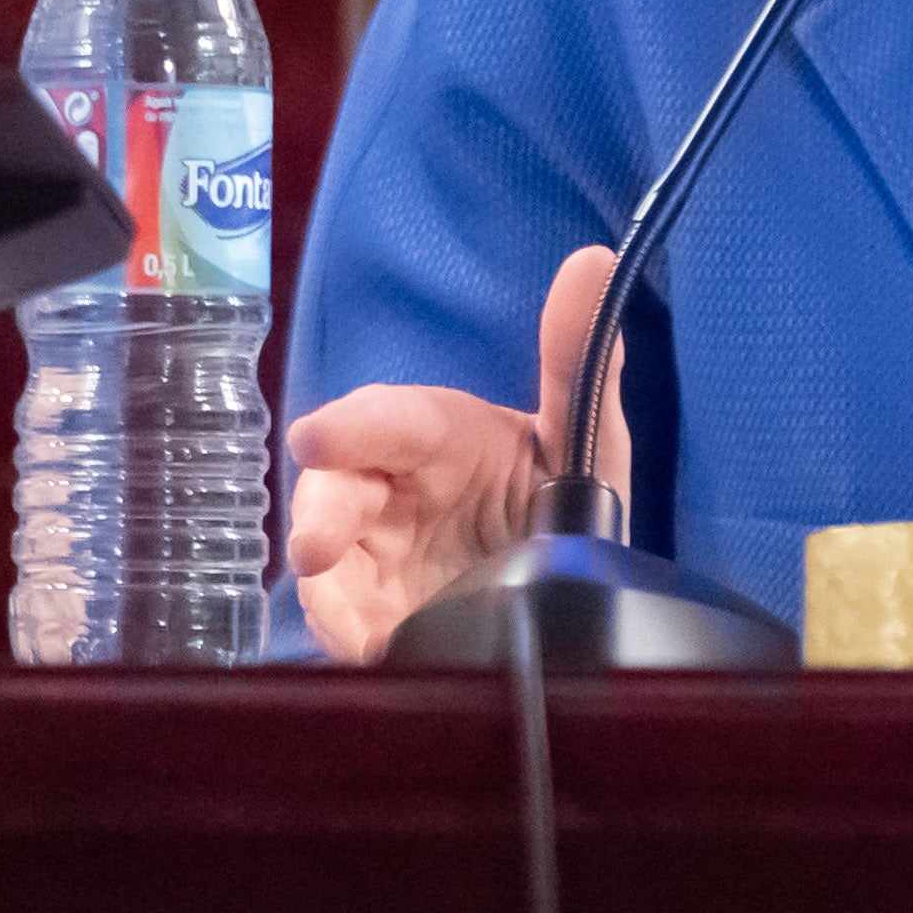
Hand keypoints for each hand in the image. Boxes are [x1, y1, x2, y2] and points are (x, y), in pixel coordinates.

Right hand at [284, 242, 631, 663]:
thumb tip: (593, 261)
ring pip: (329, 565)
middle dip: (323, 516)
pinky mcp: (380, 620)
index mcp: (436, 437)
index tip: (318, 437)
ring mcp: (381, 559)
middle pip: (338, 493)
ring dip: (330, 592)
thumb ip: (579, 360)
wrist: (569, 583)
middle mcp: (395, 493)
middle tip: (320, 548)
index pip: (389, 421)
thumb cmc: (556, 489)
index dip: (353, 427)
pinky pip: (348, 627)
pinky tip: (373, 651)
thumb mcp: (580, 435)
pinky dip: (350, 639)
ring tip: (356, 627)